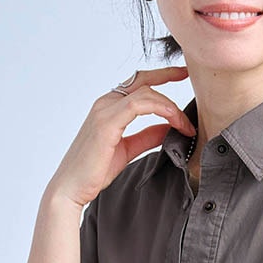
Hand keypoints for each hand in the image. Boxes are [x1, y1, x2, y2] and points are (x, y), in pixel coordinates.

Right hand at [48, 66, 195, 207]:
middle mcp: (106, 103)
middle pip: (143, 80)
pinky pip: (139, 104)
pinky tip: (174, 122)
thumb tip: (168, 127)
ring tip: (185, 125)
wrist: (72, 188)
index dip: (162, 76)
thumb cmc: (94, 171)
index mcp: (109, 107)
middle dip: (168, 76)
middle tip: (190, 81)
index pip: (138, 83)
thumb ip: (147, 136)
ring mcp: (105, 110)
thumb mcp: (128, 149)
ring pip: (145, 92)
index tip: (182, 74)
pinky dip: (161, 109)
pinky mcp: (106, 122)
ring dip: (171, 106)